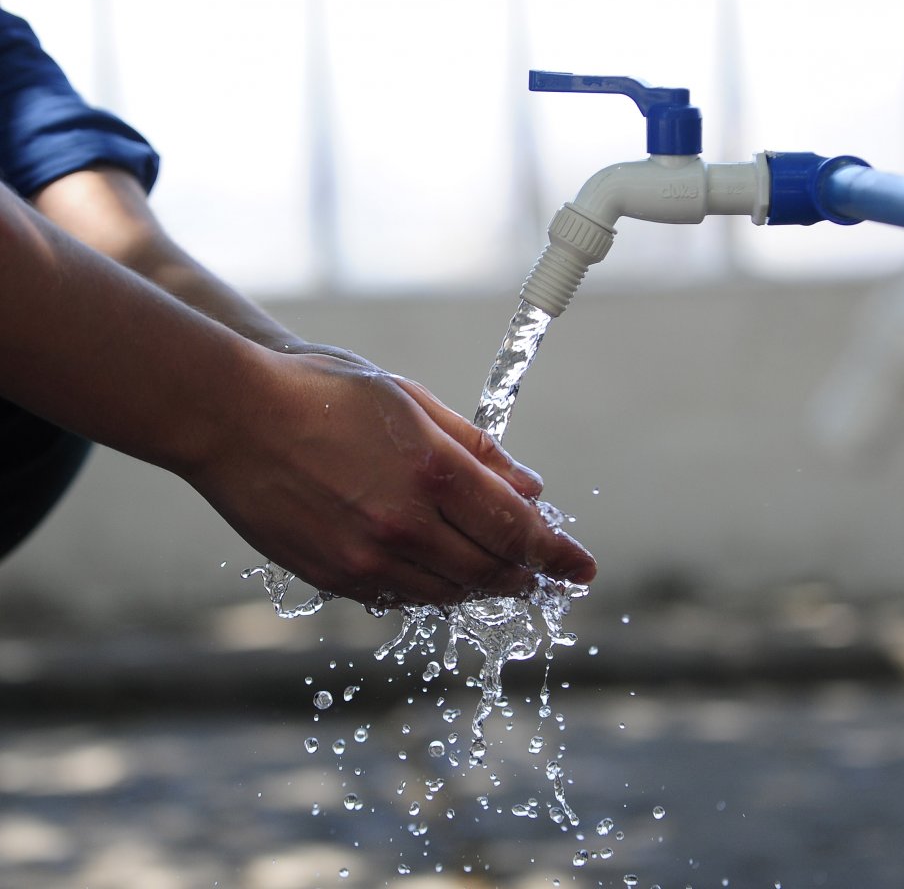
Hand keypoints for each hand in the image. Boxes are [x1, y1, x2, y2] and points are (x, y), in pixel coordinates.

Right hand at [185, 350, 595, 606]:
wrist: (232, 418)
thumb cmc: (325, 394)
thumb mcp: (411, 402)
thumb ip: (477, 449)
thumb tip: (530, 487)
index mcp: (433, 469)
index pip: (517, 528)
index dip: (557, 553)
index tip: (582, 568)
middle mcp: (407, 523)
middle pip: (491, 569)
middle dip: (527, 574)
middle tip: (544, 573)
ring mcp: (368, 558)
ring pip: (450, 592)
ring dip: (483, 584)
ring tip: (499, 573)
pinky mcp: (335, 578)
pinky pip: (402, 598)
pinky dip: (433, 588)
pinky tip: (440, 571)